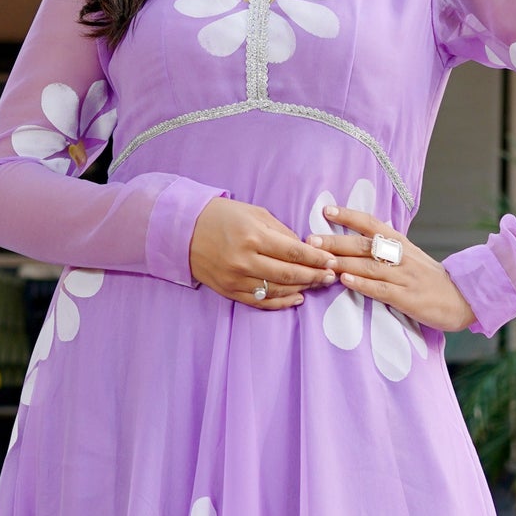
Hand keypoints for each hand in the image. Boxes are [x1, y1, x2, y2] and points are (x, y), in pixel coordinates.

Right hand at [190, 197, 337, 309]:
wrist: (182, 230)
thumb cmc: (221, 216)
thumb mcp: (254, 213)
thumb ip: (281, 231)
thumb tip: (305, 248)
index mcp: (252, 236)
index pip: (294, 252)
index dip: (316, 259)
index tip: (332, 261)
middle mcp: (244, 260)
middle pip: (289, 274)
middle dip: (315, 276)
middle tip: (331, 276)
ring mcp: (235, 279)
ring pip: (277, 291)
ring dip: (302, 289)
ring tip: (317, 285)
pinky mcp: (228, 291)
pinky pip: (260, 301)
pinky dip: (281, 302)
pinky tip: (297, 298)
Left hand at [310, 206, 476, 334]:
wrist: (464, 298)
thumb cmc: (431, 279)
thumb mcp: (410, 256)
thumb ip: (386, 248)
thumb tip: (357, 237)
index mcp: (401, 243)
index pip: (372, 224)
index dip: (349, 216)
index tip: (326, 210)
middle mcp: (402, 256)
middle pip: (365, 244)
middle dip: (336, 241)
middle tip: (311, 240)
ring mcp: (405, 277)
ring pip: (370, 266)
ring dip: (345, 262)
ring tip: (323, 260)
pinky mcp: (408, 298)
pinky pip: (382, 289)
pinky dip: (362, 284)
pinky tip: (346, 281)